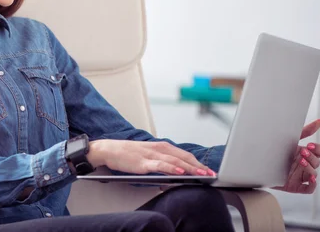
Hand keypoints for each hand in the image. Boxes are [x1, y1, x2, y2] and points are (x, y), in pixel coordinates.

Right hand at [88, 139, 215, 175]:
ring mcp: (151, 155)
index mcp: (160, 146)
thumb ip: (161, 161)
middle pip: (182, 156)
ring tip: (202, 173)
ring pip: (175, 160)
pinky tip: (180, 171)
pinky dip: (172, 167)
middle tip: (210, 173)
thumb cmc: (127, 154)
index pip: (183, 154)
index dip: (196, 161)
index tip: (208, 169)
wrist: (109, 150)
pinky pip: (160, 165)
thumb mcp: (147, 155)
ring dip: (190, 167)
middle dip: (198, 165)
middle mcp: (158, 148)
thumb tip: (174, 171)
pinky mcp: (143, 163)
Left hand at [273, 119, 319, 193]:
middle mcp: (303, 164)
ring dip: (310, 168)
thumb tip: (319, 122)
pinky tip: (310, 178)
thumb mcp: (287, 139)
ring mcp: (300, 175)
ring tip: (300, 161)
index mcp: (303, 152)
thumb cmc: (272, 150)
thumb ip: (304, 131)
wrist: (254, 162)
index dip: (319, 149)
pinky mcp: (296, 185)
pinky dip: (313, 185)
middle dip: (312, 157)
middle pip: (317, 162)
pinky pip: (309, 188)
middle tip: (302, 152)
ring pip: (314, 174)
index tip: (310, 145)